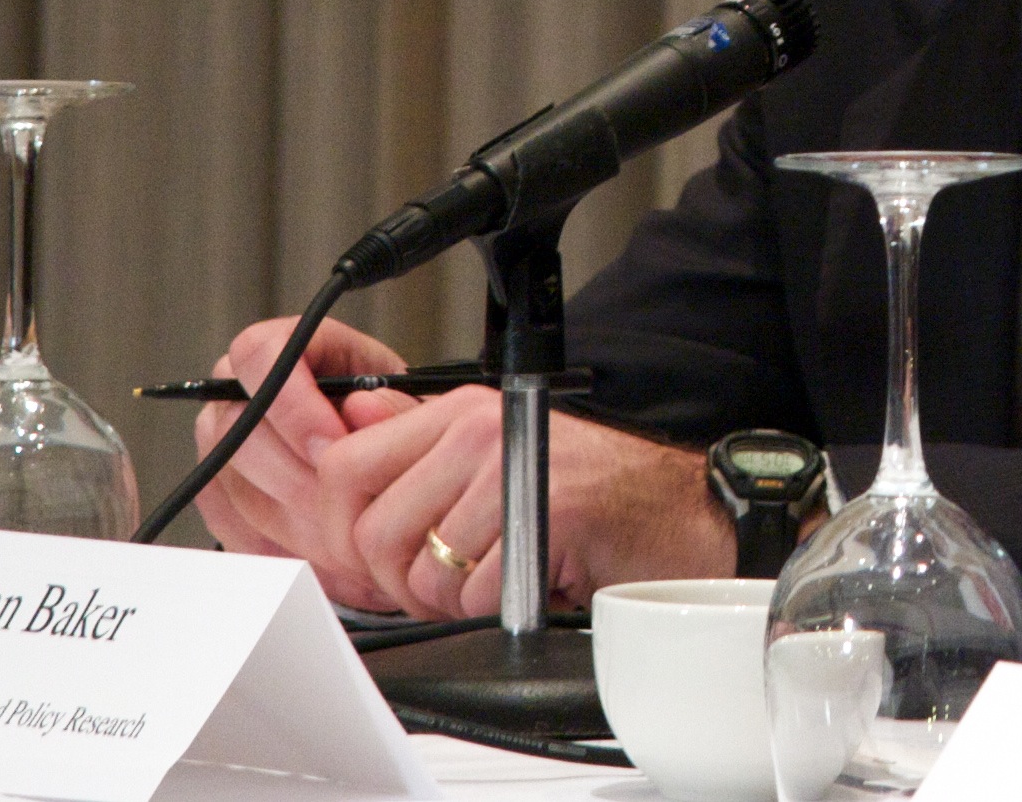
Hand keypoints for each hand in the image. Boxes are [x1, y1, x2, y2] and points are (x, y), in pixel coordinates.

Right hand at [190, 315, 421, 610]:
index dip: (291, 404)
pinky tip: (323, 560)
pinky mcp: (220, 490)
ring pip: (228, 478)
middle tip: (345, 510)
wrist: (401, 483)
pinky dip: (274, 546)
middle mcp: (249, 386)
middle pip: (234, 424)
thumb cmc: (409, 437)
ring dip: (290, 519)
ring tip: (348, 546)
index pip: (261, 353)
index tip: (333, 448)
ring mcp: (226, 439)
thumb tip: (362, 409)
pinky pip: (226, 520)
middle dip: (293, 476)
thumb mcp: (423, 414)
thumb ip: (401, 410)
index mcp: (300, 345)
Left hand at [312, 391, 734, 618]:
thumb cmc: (594, 491)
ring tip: (493, 588)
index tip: (368, 561)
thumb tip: (353, 422)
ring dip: (453, 603)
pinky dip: (497, 610)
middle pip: (377, 531)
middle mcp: (480, 431)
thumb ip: (420, 445)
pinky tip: (529, 588)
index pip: (346, 466)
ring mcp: (514, 470)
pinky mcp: (550, 515)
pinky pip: (479, 593)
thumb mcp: (498, 453)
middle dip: (399, 583)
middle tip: (438, 591)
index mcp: (460, 411)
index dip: (341, 530)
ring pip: (427, 570)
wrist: (681, 512)